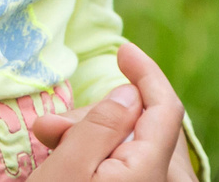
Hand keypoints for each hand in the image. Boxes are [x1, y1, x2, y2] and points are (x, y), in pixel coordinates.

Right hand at [26, 43, 186, 181]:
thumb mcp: (67, 167)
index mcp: (148, 170)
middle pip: (147, 127)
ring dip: (96, 135)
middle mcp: (159, 181)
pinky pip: (133, 166)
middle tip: (52, 126)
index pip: (166, 110)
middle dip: (102, 114)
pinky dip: (105, 153)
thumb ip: (101, 127)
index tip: (123, 50)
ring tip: (51, 143)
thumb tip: (129, 92)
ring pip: (136, 146)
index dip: (147, 74)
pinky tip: (73, 159)